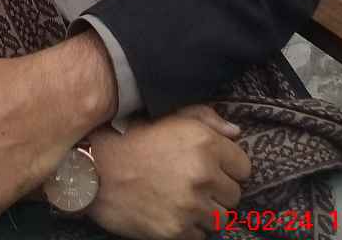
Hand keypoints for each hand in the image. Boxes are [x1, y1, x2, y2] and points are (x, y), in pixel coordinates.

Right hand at [85, 105, 251, 239]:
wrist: (97, 168)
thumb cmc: (134, 137)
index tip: (214, 167)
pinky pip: (200, 236)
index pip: (244, 167)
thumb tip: (235, 132)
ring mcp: (190, 206)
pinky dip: (189, 228)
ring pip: (220, 219)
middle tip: (195, 184)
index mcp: (205, 143)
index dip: (229, 167)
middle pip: (234, 195)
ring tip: (183, 199)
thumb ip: (207, 119)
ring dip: (206, 211)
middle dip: (217, 190)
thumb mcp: (170, 115)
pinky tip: (172, 212)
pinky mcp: (176, 231)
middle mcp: (202, 175)